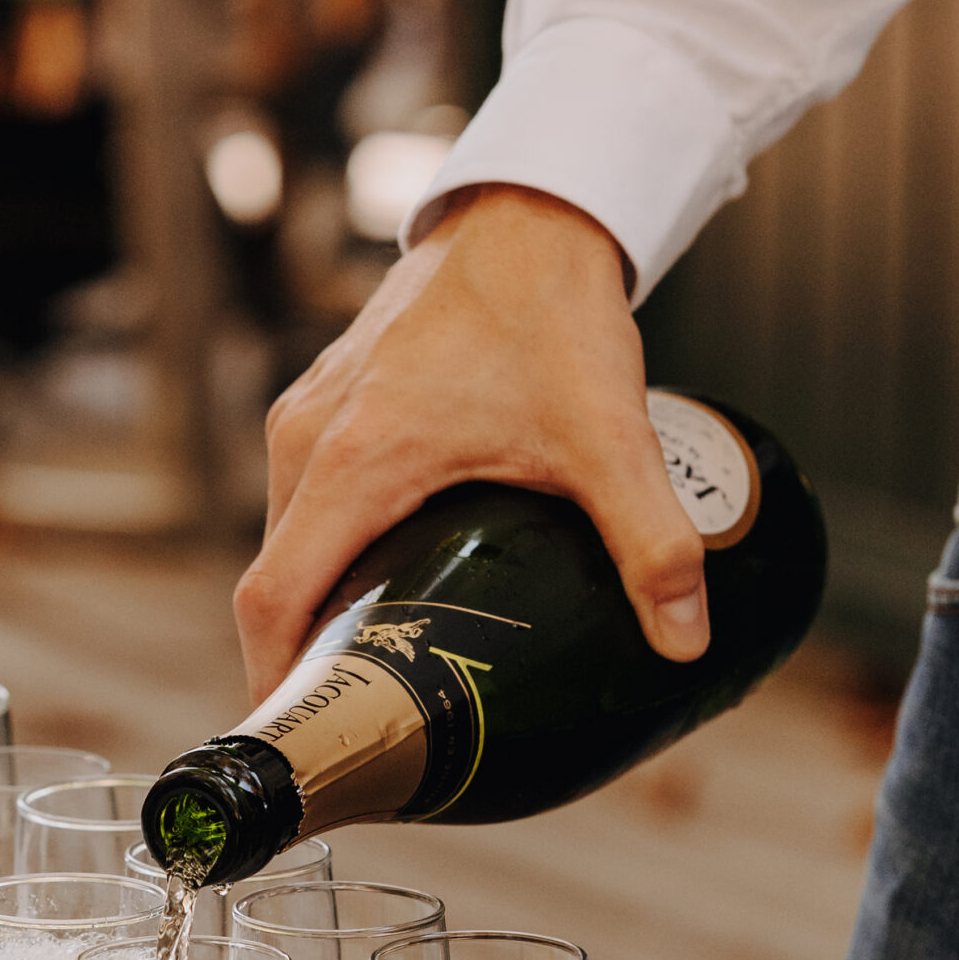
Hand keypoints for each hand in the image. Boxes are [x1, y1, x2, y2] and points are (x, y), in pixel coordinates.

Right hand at [233, 185, 709, 700]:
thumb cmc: (550, 312)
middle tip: (358, 730)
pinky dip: (324, 553)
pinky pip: (301, 498)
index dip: (276, 685)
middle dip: (303, 661)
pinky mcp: (325, 399)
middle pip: (273, 582)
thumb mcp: (606, 437)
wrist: (530, 212)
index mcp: (351, 462)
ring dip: (315, 605)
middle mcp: (308, 440)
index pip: (273, 601)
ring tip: (372, 670)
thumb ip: (650, 542)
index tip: (305, 747)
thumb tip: (685, 641)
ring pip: (285, 538)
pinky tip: (384, 586)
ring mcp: (308, 414)